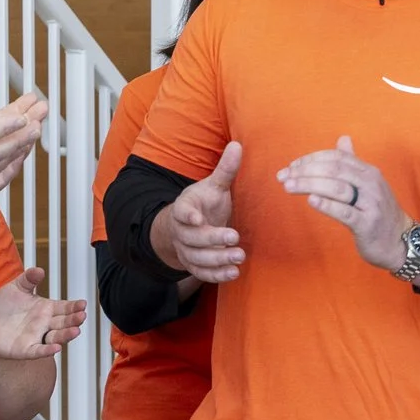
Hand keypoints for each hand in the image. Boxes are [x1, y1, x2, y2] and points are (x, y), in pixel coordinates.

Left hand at [0, 268, 87, 360]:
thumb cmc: (3, 307)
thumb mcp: (16, 288)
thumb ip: (28, 279)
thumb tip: (39, 270)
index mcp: (45, 308)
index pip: (64, 308)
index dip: (74, 306)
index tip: (83, 304)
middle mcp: (44, 324)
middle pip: (64, 322)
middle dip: (74, 319)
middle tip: (82, 315)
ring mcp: (36, 337)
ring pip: (56, 337)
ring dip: (66, 335)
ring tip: (76, 330)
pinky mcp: (25, 349)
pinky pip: (38, 351)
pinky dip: (47, 350)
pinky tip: (56, 348)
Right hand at [151, 142, 245, 283]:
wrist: (188, 226)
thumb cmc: (203, 203)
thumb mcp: (212, 186)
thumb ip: (225, 170)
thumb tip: (237, 144)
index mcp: (185, 208)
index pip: (181, 211)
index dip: (187, 215)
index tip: (197, 219)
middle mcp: (182, 231)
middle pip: (192, 238)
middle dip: (213, 239)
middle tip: (235, 238)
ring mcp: (186, 250)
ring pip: (197, 258)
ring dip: (217, 259)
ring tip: (238, 257)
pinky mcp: (194, 264)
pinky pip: (202, 272)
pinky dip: (216, 275)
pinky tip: (233, 273)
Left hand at [278, 136, 413, 272]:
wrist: (400, 241)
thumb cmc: (378, 212)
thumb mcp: (368, 184)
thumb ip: (353, 162)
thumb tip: (343, 139)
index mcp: (368, 171)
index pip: (336, 157)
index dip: (311, 159)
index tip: (291, 167)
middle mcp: (371, 183)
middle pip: (334, 169)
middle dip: (305, 170)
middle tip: (284, 177)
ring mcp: (371, 203)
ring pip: (337, 188)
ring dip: (309, 185)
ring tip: (289, 186)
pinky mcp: (367, 224)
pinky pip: (345, 212)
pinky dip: (327, 205)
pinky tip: (311, 201)